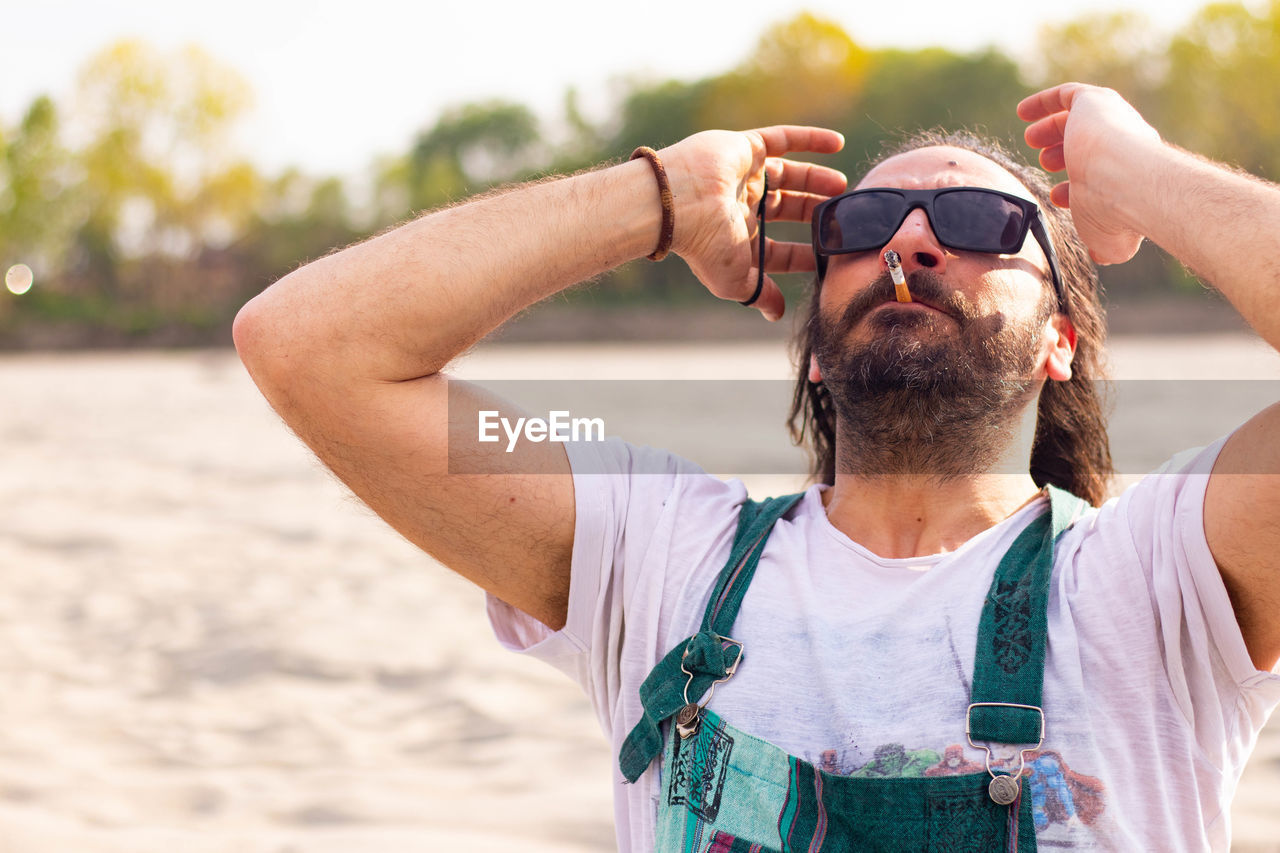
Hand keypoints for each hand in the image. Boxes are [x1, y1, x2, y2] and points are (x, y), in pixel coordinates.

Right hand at [660, 126, 845, 320]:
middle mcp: (740, 206)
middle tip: (842, 217)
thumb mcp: (736, 280)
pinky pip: (782, 139)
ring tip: (842, 186)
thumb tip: (776, 314)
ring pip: (787, 175)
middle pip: (787, 209)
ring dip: (816, 180)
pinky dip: (810, 138)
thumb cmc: (704, 246)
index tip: (830, 257)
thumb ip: (761, 294)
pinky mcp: (745, 148)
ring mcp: (743, 176)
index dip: (803, 255)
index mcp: (738, 239)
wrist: (678, 203)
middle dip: (813, 213)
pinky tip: (839, 143)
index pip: (777, 249)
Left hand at [1018, 83, 1162, 264]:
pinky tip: (1022, 112)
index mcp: (1130, 173)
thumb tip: (1098, 256)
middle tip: (1043, 161)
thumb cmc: (1119, 216)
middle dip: (1065, 153)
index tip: (1057, 196)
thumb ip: (1102, 243)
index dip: (1076, 184)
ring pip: (1079, 119)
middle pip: (1090, 143)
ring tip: (1031, 139)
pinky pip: (1067, 95)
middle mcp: (1123, 144)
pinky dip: (1044, 102)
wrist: (1129, 184)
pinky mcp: (1093, 103)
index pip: (1100, 173)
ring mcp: (1109, 122)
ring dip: (1053, 129)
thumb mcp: (1110, 240)